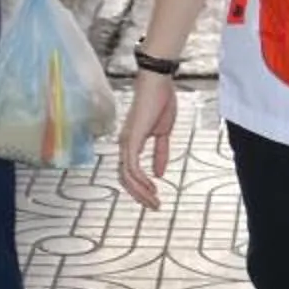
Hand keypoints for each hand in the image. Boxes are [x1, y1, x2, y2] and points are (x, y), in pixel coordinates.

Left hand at [118, 74, 177, 208]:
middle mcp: (125, 144)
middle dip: (140, 195)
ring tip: (155, 200)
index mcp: (132, 142)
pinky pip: (132, 166)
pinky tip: (152, 186)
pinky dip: (140, 179)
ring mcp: (126, 142)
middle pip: (125, 178)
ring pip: (127, 176)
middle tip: (155, 205)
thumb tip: (159, 173)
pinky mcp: (131, 139)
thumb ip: (160, 153)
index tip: (155, 197)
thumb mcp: (163, 133)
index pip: (130, 172)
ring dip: (140, 191)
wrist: (159, 83)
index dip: (140, 187)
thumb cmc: (160, 102)